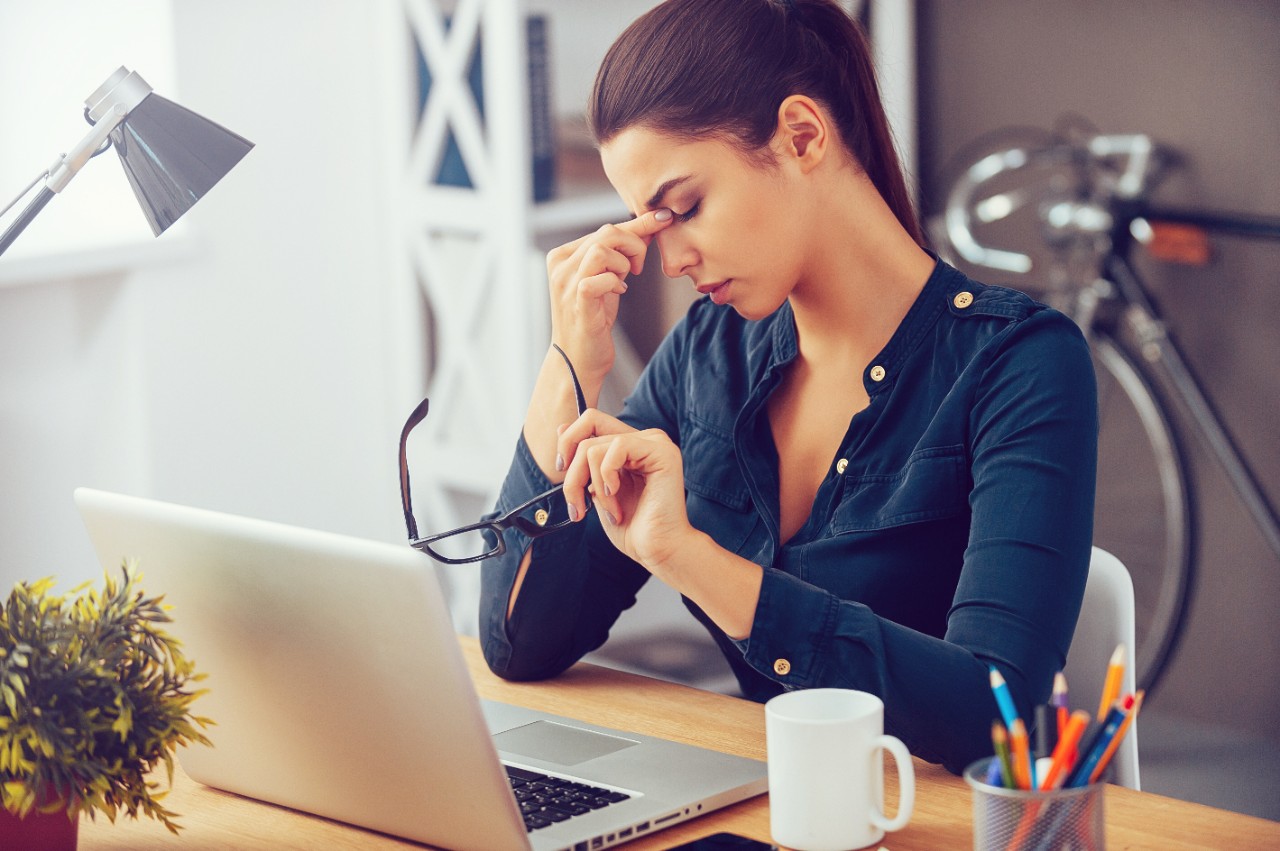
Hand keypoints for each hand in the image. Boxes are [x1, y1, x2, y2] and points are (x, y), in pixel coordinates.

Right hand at [546, 209, 672, 382]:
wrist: (578, 359)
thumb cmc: (593, 318)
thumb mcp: (608, 278)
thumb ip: (621, 253)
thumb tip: (651, 225)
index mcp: (563, 255)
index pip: (604, 229)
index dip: (637, 226)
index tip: (663, 218)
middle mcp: (560, 266)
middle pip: (607, 234)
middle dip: (634, 247)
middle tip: (638, 268)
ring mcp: (565, 283)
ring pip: (603, 249)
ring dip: (623, 264)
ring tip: (624, 280)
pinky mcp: (577, 301)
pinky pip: (601, 277)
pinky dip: (616, 282)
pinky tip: (618, 292)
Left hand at [558, 408, 694, 577]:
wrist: (657, 550)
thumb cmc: (632, 528)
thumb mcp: (596, 490)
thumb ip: (583, 461)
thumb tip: (561, 428)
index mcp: (630, 446)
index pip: (590, 422)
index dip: (568, 443)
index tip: (563, 472)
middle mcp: (643, 439)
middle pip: (587, 431)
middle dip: (572, 473)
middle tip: (577, 504)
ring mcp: (654, 442)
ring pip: (594, 446)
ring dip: (592, 485)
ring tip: (609, 510)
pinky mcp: (661, 451)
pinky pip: (616, 448)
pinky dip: (606, 478)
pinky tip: (617, 496)